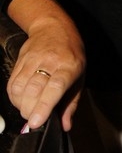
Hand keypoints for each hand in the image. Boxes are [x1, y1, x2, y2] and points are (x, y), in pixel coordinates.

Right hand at [7, 10, 85, 131]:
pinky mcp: (20, 60)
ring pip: (20, 87)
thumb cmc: (71, 54)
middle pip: (34, 90)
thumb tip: (65, 125)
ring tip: (28, 109)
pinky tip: (20, 100)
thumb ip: (71, 103)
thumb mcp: (80, 76)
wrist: (54, 27)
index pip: (54, 87)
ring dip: (21, 105)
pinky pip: (12, 83)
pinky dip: (14, 97)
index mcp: (69, 66)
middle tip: (34, 119)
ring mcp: (33, 59)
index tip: (36, 122)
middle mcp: (50, 61)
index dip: (44, 106)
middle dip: (30, 111)